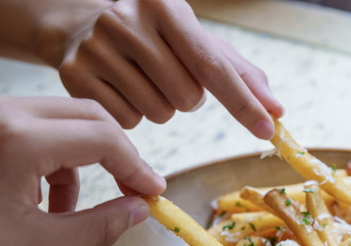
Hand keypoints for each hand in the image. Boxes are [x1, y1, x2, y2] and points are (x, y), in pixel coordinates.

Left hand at [0, 96, 165, 245]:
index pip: (103, 138)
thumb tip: (139, 212)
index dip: (137, 167)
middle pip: (85, 115)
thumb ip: (95, 227)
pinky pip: (18, 121)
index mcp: (17, 139)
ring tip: (63, 206)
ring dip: (75, 155)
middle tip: (129, 191)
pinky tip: (28, 190)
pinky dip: (40, 150)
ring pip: (53, 116)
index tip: (153, 194)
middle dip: (114, 154)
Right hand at [55, 0, 283, 136]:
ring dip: (163, 107)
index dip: (242, 102)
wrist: (85, 24)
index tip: (267, 129)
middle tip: (171, 77)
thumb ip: (240, 73)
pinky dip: (133, 115)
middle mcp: (126, 20)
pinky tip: (123, 89)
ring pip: (158, 113)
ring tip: (146, 80)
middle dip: (189, 98)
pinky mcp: (74, 74)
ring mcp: (96, 47)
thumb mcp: (197, 40)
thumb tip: (275, 110)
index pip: (212, 65)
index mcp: (165, 5)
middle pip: (186, 97)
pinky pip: (126, 122)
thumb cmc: (158, 37)